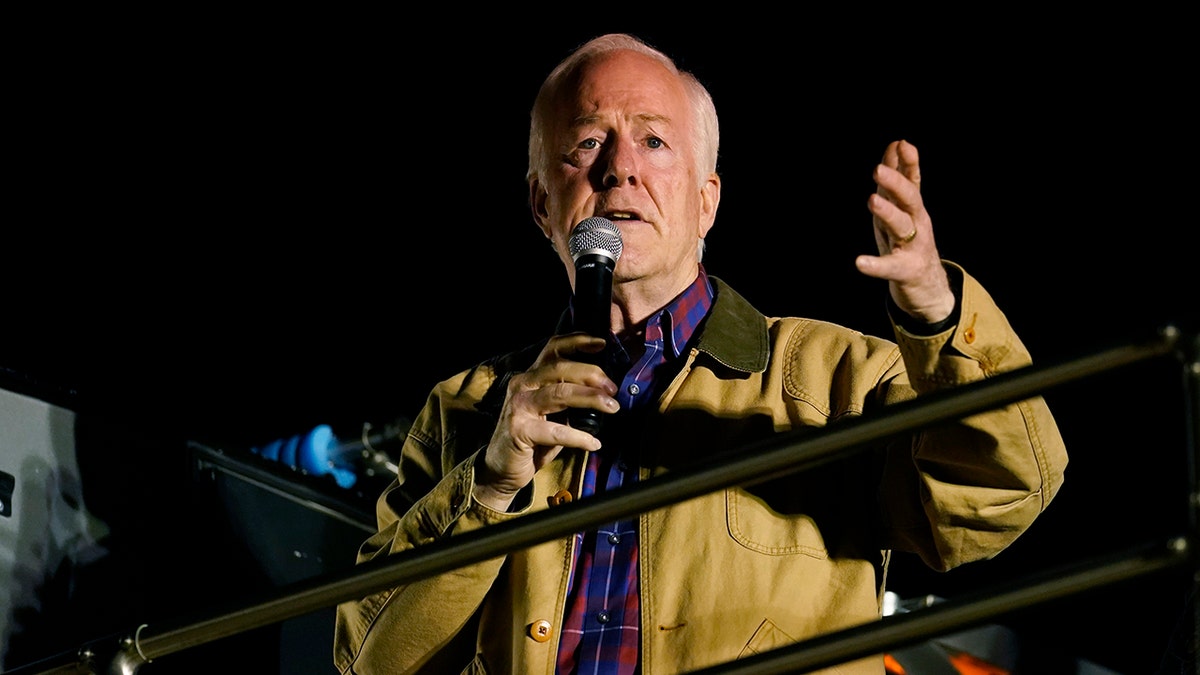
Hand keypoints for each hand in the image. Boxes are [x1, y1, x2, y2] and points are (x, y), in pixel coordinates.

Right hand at [474, 333, 618, 510]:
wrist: (501, 469)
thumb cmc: (532, 440)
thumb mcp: (553, 413)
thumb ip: (570, 399)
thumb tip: (604, 391)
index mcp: (531, 377)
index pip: (552, 349)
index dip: (576, 342)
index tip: (602, 343)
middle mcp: (522, 385)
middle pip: (560, 368)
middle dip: (591, 374)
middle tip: (613, 388)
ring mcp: (518, 406)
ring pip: (559, 393)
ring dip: (590, 399)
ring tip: (612, 407)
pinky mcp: (519, 430)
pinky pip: (555, 430)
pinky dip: (578, 437)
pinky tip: (594, 443)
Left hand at [855, 140, 954, 323]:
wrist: (928, 284)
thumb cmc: (910, 240)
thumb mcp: (903, 207)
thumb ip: (901, 178)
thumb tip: (897, 144)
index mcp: (914, 208)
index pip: (912, 181)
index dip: (908, 163)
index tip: (901, 144)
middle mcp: (917, 223)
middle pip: (909, 199)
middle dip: (895, 183)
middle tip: (878, 169)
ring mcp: (913, 246)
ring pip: (901, 226)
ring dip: (887, 212)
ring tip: (872, 200)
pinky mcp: (904, 270)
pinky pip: (889, 267)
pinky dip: (875, 265)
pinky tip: (860, 262)